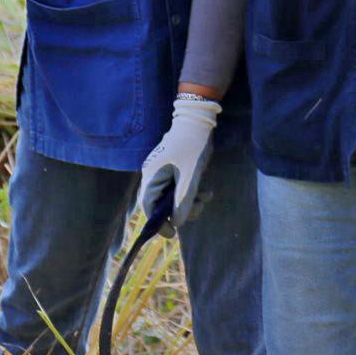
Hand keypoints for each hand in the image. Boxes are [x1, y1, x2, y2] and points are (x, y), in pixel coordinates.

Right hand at [136, 94, 221, 230]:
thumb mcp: (191, 176)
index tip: (172, 234)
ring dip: (189, 201)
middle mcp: (153, 175)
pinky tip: (206, 191)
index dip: (159, 223)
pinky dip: (191, 192)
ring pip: (172, 196)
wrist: (198, 120)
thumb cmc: (192, 146)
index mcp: (152, 176)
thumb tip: (178, 223)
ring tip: (206, 196)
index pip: (149, 206)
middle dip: (180, 210)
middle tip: (199, 208)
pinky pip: (179, 187)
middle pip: (161, 203)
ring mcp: (163, 172)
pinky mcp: (173, 169)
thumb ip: (183, 200)